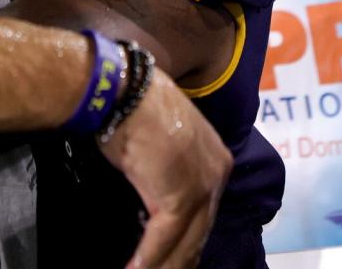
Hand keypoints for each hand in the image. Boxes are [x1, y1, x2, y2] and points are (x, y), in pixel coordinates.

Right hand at [99, 69, 231, 268]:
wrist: (124, 90)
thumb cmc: (133, 103)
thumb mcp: (160, 136)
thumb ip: (167, 165)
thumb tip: (153, 182)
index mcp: (216, 157)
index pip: (205, 209)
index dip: (188, 237)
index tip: (174, 256)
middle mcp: (217, 173)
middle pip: (200, 230)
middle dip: (181, 258)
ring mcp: (201, 187)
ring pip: (185, 241)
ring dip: (164, 264)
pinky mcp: (178, 198)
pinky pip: (162, 238)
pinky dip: (147, 258)